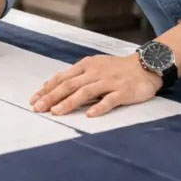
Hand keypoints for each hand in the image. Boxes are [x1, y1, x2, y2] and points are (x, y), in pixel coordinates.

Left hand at [30, 53, 162, 117]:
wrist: (147, 65)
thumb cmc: (116, 69)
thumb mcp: (92, 67)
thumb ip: (71, 76)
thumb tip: (47, 85)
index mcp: (86, 66)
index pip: (62, 78)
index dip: (47, 90)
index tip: (33, 100)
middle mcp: (95, 73)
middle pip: (70, 85)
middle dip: (52, 97)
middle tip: (38, 108)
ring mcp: (110, 82)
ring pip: (86, 92)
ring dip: (69, 102)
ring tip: (56, 112)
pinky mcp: (124, 91)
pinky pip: (110, 100)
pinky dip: (99, 107)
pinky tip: (89, 114)